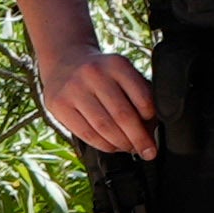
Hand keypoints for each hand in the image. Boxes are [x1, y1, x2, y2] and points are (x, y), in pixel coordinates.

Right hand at [38, 41, 159, 159]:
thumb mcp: (122, 73)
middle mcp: (94, 74)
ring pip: (103, 127)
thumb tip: (152, 128)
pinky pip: (85, 133)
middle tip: (148, 151)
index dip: (151, 118)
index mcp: (117, 64)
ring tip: (131, 149)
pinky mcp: (58, 104)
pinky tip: (112, 147)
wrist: (64, 61)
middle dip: (139, 139)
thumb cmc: (101, 73)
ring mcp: (73, 89)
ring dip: (121, 144)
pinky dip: (103, 145)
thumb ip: (138, 93)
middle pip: (122, 115)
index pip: (142, 97)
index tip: (155, 130)